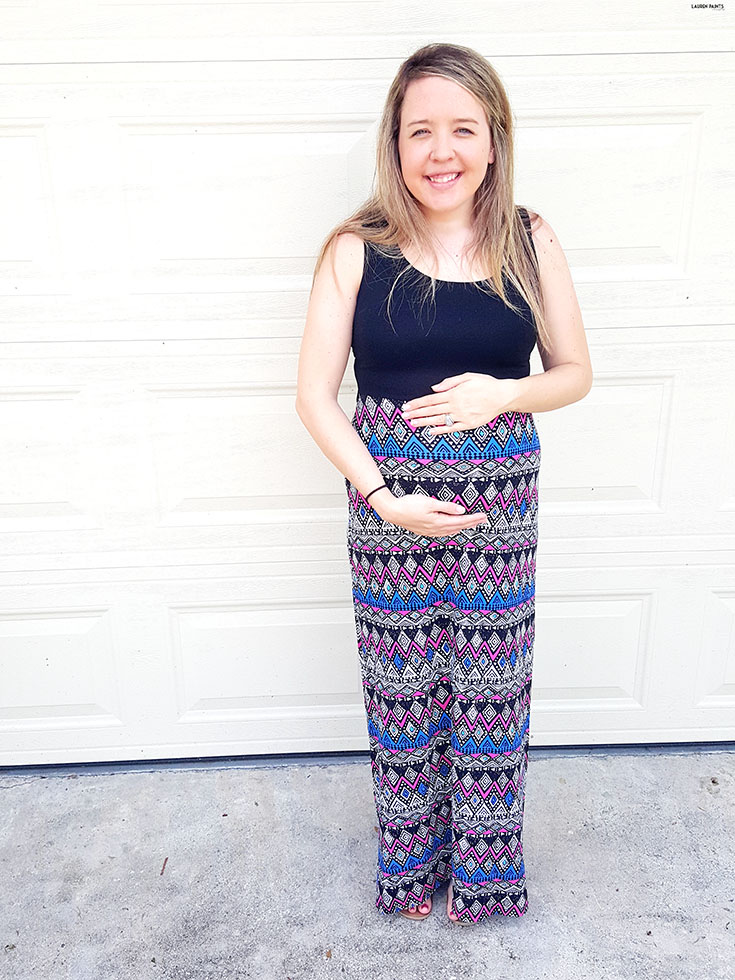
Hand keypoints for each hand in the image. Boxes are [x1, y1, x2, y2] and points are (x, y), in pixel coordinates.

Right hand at [375, 492, 486, 537]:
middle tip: (483, 519)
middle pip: (458, 527)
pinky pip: (443, 532)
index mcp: (439, 522)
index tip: (484, 516)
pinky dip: (452, 530)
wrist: (392, 512)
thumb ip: (447, 507)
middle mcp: (436, 529)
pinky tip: (453, 528)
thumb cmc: (409, 504)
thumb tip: (462, 511)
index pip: (461, 521)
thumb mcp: (430, 502)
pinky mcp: (425, 531)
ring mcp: (430, 532)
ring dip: (463, 527)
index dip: (473, 519)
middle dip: (471, 523)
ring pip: (451, 531)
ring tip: (472, 524)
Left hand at [400, 372, 517, 434]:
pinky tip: (430, 432)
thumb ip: (450, 383)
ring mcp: (462, 416)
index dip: (417, 404)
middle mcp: (456, 405)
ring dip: (424, 422)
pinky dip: (440, 430)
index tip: (406, 407)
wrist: (504, 396)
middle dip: (416, 413)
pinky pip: (452, 428)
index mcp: (454, 393)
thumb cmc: (486, 384)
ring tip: (412, 424)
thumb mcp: (468, 377)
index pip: (430, 400)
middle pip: (431, 411)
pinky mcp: (469, 424)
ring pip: (439, 420)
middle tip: (404, 417)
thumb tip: (434, 389)